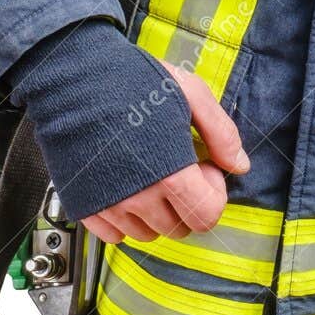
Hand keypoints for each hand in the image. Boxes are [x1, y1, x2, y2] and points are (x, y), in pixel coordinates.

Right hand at [82, 62, 249, 244]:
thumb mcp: (189, 92)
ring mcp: (109, 205)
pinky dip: (124, 218)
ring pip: (148, 234)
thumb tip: (240, 166)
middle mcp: (139, 197)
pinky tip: (125, 184)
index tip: (201, 168)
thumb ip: (221, 132)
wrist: (74, 78)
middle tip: (177, 167)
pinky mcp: (85, 207)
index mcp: (170, 173)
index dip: (213, 192)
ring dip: (156, 211)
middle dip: (187, 202)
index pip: (207, 217)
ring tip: (149, 172)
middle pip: (180, 228)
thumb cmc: (132, 80)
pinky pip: (115, 235)